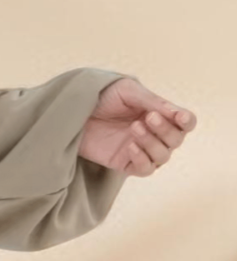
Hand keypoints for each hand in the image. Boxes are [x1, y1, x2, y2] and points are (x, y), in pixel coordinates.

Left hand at [79, 75, 196, 176]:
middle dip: (166, 130)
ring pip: (163, 156)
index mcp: (159, 113)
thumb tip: (178, 114)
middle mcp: (154, 133)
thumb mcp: (129, 91)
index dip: (187, 121)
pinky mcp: (124, 163)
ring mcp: (140, 149)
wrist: (74, 111)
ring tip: (134, 128)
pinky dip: (142, 159)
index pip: (185, 123)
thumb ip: (153, 102)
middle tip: (148, 118)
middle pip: (176, 140)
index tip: (180, 117)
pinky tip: (130, 147)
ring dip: (152, 143)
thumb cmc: (102, 96)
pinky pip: (145, 169)